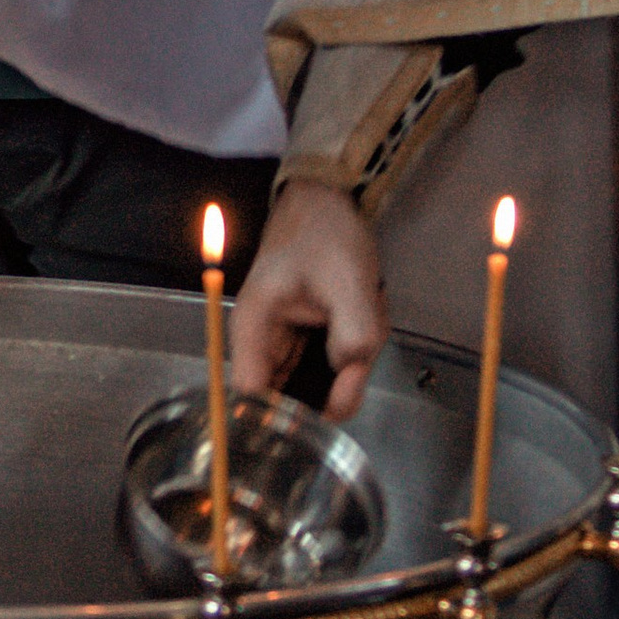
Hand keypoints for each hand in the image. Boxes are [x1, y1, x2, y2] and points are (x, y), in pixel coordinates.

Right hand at [231, 180, 386, 422]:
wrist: (327, 200)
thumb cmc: (325, 233)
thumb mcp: (348, 281)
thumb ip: (353, 334)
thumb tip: (349, 374)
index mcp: (253, 331)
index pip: (253, 401)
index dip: (288, 418)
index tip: (334, 399)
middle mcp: (261, 346)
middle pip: (292, 400)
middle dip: (337, 383)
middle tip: (363, 339)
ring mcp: (283, 346)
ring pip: (318, 386)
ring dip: (351, 364)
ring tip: (365, 312)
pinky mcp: (303, 343)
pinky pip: (329, 367)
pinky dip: (354, 351)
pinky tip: (362, 315)